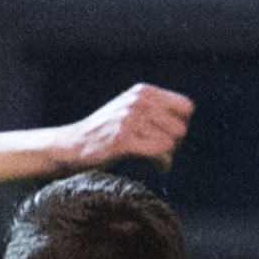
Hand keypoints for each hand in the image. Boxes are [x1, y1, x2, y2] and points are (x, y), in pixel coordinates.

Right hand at [57, 84, 192, 171]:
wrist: (72, 146)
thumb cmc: (105, 133)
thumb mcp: (129, 110)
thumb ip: (154, 110)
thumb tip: (184, 124)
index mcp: (143, 92)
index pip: (186, 107)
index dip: (180, 124)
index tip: (166, 136)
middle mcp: (138, 102)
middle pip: (181, 128)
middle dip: (174, 143)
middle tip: (159, 151)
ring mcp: (129, 121)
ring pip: (171, 142)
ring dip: (166, 155)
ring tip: (153, 158)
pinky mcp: (123, 141)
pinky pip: (159, 153)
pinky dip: (160, 164)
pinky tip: (154, 167)